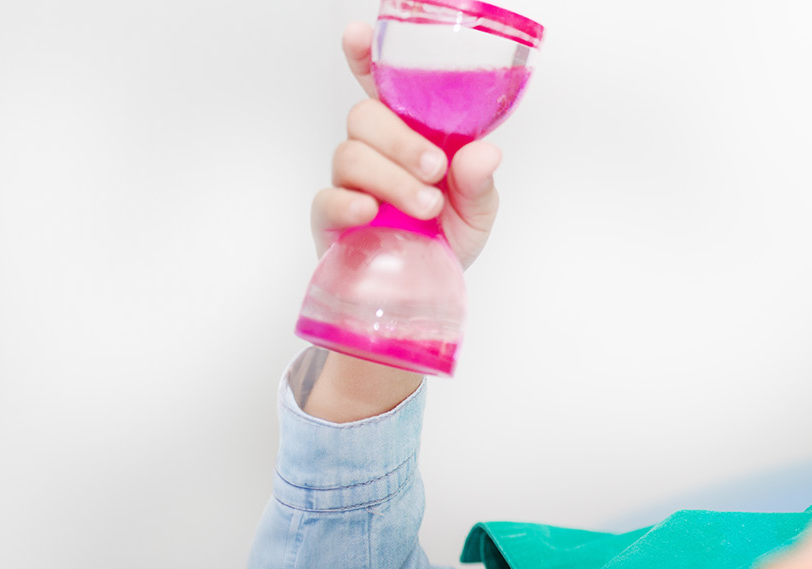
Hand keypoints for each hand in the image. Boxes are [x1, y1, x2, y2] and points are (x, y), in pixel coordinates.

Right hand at [308, 22, 499, 269]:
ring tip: (426, 206)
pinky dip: (348, 202)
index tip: (359, 34)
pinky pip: (327, 198)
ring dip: (392, 178)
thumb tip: (484, 154)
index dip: (365, 58)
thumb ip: (479, 181)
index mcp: (409, 135)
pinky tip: (370, 212)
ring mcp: (349, 182)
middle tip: (436, 171)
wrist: (425, 290)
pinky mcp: (331, 217)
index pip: (381, 87)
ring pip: (350, 155)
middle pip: (365, 117)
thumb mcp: (478, 210)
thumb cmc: (446, 236)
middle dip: (402, 141)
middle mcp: (375, 151)